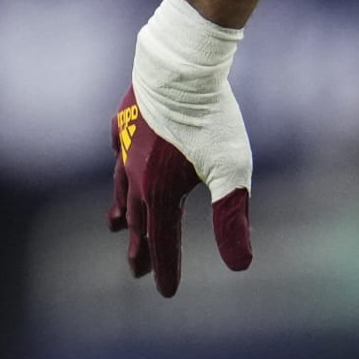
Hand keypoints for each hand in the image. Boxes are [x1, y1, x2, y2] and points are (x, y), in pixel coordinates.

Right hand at [108, 0, 253, 296]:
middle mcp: (136, 174)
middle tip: (137, 271)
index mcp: (160, 193)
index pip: (163, 241)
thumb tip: (241, 267)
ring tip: (117, 227)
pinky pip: (118, 151)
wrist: (180, 64)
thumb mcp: (231, 171)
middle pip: (139, 220)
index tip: (166, 293)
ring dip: (124, 211)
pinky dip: (119, 167)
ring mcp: (127, 146)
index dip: (167, 269)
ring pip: (123, 188)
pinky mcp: (126, 119)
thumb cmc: (210, 118)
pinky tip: (120, 164)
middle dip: (142, 247)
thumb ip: (232, 218)